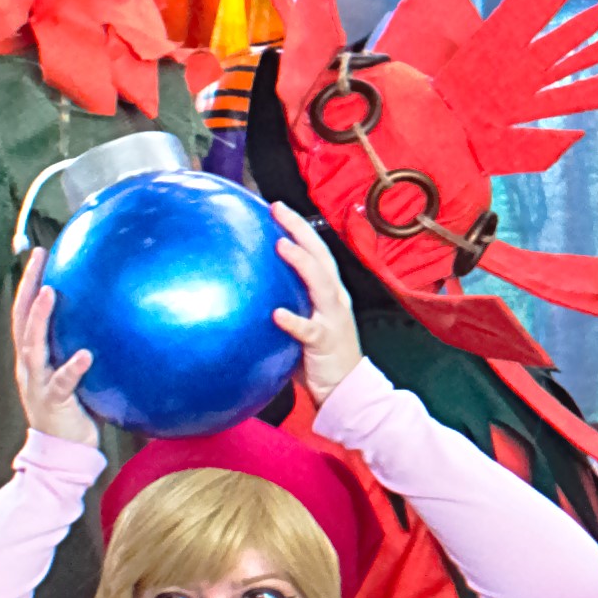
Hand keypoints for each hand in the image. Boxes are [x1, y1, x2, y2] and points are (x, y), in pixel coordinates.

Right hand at [8, 258, 94, 440]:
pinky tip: (86, 354)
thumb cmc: (75, 409)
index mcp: (33, 357)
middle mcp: (29, 366)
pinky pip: (62, 383)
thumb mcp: (76, 373)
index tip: (41, 253)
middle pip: (21, 320)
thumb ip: (84, 346)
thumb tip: (114, 317)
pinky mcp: (54, 403)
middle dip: (27, 287)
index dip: (29, 283)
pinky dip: (72, 368)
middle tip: (39, 257)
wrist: (62, 452)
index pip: (25, 313)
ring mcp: (37, 384)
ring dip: (39, 319)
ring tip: (50, 293)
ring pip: (32, 346)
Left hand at [270, 216, 366, 403]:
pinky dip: (294, 321)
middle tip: (277, 209)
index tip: (277, 208)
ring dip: (301, 264)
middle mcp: (335, 300)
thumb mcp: (307, 324)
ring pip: (320, 285)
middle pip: (321, 257)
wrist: (348, 389)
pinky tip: (276, 314)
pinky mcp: (326, 343)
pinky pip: (309, 331)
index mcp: (331, 294)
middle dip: (300, 231)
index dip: (300, 228)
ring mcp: (333, 320)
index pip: (317, 252)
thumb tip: (249, 292)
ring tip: (281, 246)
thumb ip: (288, 306)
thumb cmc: (321, 358)